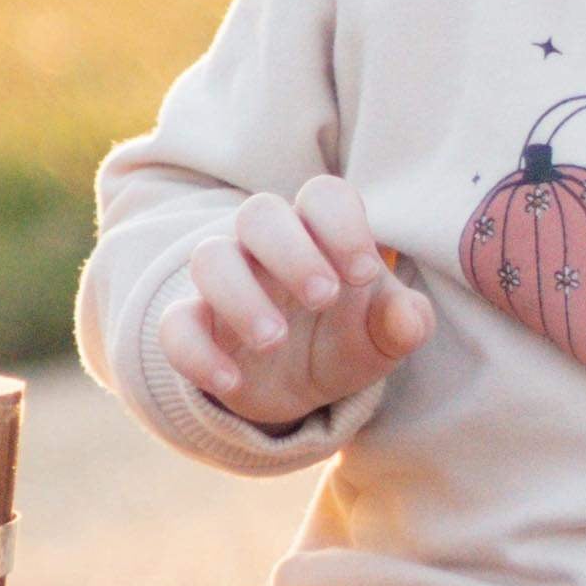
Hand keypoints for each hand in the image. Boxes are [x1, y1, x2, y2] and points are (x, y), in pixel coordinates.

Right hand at [158, 176, 433, 428]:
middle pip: (259, 213)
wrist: (300, 389)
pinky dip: (197, 353)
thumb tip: (410, 319)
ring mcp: (225, 284)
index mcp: (320, 234)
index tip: (364, 273)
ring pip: (209, 259)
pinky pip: (175, 326)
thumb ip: (402, 323)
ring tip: (275, 340)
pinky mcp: (195, 328)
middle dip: (291, 252)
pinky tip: (232, 382)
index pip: (323, 196)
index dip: (342, 225)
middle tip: (323, 298)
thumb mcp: (382, 338)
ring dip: (240, 297)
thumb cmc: (346, 339)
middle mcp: (267, 248)